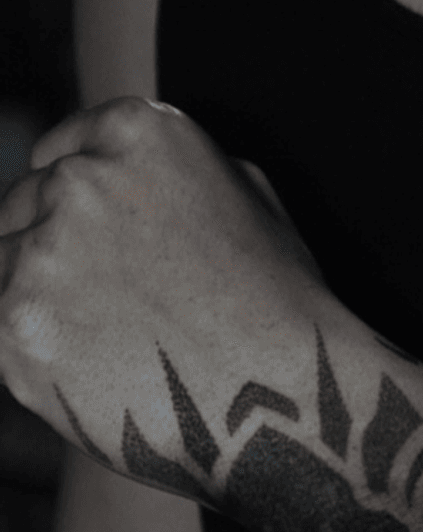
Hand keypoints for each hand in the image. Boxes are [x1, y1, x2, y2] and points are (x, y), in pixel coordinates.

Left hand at [0, 97, 332, 488]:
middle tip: (107, 304)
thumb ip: (173, 176)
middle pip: (22, 206)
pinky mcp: (14, 325)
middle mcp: (81, 179)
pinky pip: (0, 329)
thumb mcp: (249, 202)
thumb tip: (123, 178)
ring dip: (38, 300)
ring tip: (111, 343)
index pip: (58, 152)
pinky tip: (94, 372)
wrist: (284, 398)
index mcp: (140, 133)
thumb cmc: (282, 308)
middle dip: (51, 249)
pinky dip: (32, 352)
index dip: (70, 200)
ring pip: (1, 266)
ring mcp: (40, 252)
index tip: (84, 234)